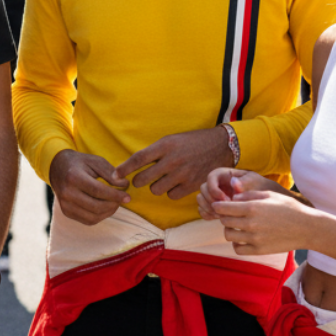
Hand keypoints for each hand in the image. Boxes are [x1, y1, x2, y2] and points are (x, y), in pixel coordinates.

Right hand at [48, 149, 129, 225]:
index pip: (97, 191)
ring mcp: (65, 205)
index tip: (127, 197)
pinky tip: (105, 208)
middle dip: (114, 205)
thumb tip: (124, 185)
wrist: (57, 167)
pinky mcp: (66, 212)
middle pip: (96, 206)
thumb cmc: (80, 163)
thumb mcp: (95, 161)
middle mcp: (67, 193)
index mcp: (73, 177)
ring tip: (115, 203)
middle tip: (123, 199)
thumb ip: (110, 173)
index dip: (115, 196)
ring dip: (108, 212)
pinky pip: (88, 220)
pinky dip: (100, 216)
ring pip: (93, 217)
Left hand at [117, 127, 233, 200]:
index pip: (138, 158)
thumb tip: (136, 164)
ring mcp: (182, 174)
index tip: (115, 174)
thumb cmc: (192, 142)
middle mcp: (172, 160)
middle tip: (140, 179)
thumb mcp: (172, 139)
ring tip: (161, 180)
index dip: (124, 168)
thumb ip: (156, 151)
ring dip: (155, 186)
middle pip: (143, 178)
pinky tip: (174, 185)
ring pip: (156, 189)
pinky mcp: (192, 185)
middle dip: (138, 180)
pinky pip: (171, 196)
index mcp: (165, 145)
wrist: (220, 146)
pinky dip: (170, 192)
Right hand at [197, 168, 278, 219]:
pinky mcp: (213, 205)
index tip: (225, 199)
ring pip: (200, 199)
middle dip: (211, 200)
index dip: (214, 188)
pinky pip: (203, 209)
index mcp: (223, 174)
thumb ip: (245, 182)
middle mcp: (215, 183)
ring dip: (207, 207)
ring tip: (220, 215)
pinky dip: (207, 214)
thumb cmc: (258, 186)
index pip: (211, 177)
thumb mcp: (254, 181)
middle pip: (203, 189)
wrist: (263, 199)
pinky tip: (218, 218)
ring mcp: (213, 195)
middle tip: (223, 210)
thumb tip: (234, 184)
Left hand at [211, 173, 315, 254]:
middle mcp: (251, 224)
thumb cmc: (288, 208)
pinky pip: (237, 249)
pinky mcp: (259, 250)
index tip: (219, 205)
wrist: (306, 228)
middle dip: (224, 217)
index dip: (218, 205)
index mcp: (252, 208)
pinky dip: (237, 243)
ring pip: (228, 235)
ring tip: (237, 227)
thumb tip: (232, 199)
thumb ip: (248, 195)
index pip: (222, 208)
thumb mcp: (269, 194)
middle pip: (224, 221)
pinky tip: (243, 238)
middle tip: (231, 215)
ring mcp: (254, 239)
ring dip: (229, 230)